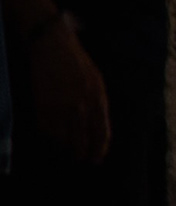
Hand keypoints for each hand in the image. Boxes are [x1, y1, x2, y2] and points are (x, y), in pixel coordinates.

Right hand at [27, 18, 106, 164]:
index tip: (97, 158)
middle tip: (81, 160)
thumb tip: (97, 125)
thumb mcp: (96, 81)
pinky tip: (51, 135)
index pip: (102, 131)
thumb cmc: (76, 62)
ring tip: (66, 149)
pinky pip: (46, 128)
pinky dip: (49, 134)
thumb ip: (98, 102)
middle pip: (82, 139)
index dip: (100, 148)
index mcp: (99, 98)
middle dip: (82, 152)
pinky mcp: (42, 104)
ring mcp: (61, 106)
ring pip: (63, 137)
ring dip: (64, 145)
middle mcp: (81, 105)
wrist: (52, 45)